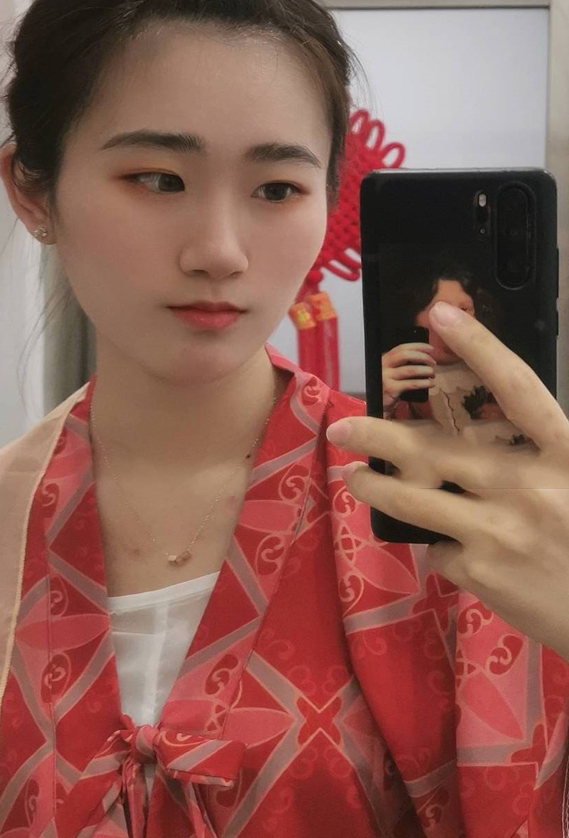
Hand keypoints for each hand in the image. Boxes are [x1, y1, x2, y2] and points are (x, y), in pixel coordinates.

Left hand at [327, 301, 568, 661]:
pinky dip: (441, 546)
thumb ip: (534, 452)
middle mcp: (531, 485)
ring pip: (414, 499)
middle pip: (436, 448)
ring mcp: (502, 530)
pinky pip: (440, 549)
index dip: (479, 346)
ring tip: (355, 479)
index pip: (517, 386)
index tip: (439, 316)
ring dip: (375, 488)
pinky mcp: (484, 573)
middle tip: (343, 428)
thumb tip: (468, 430)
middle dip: (379, 436)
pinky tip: (457, 550)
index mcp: (566, 452)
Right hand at [381, 342, 435, 406]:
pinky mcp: (391, 389)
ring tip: (432, 373)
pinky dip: (424, 383)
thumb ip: (402, 364)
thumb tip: (424, 357)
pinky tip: (431, 383)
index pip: (401, 348)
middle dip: (422, 357)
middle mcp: (383, 366)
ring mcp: (386, 377)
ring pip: (410, 370)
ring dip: (425, 370)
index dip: (417, 346)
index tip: (431, 349)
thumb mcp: (392, 372)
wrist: (377, 404)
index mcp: (385, 359)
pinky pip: (411, 384)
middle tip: (433, 362)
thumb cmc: (389, 386)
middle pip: (405, 355)